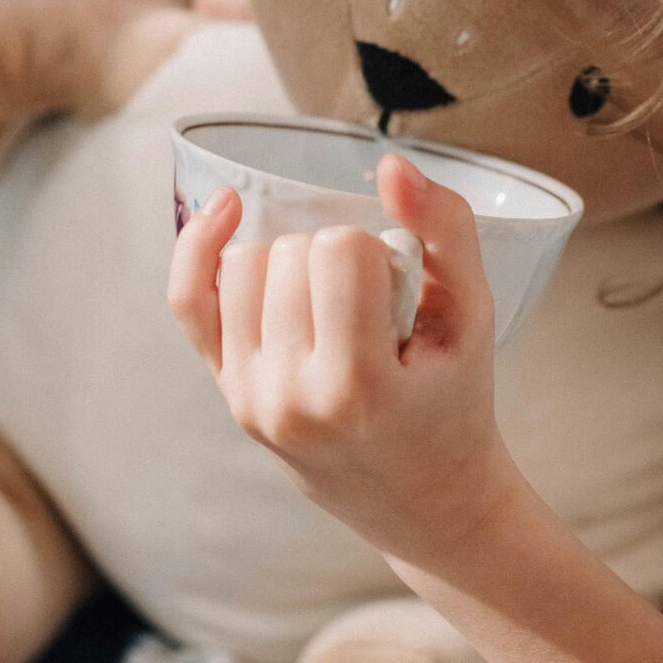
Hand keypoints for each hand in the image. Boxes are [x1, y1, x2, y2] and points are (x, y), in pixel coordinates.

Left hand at [168, 153, 521, 568]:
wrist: (423, 497)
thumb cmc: (454, 400)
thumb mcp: (473, 316)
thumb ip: (446, 230)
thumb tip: (391, 165)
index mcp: (358, 387)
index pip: (341, 250)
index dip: (376, 253)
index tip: (400, 297)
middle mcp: (290, 398)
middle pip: (291, 253)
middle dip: (337, 260)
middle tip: (373, 312)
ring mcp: (249, 399)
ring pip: (244, 263)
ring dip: (291, 262)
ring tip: (331, 306)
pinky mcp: (228, 393)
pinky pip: (190, 299)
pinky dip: (201, 248)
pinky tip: (224, 209)